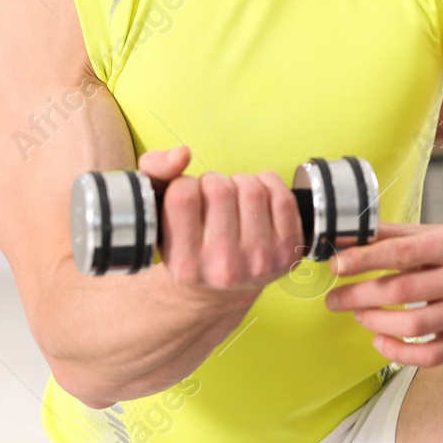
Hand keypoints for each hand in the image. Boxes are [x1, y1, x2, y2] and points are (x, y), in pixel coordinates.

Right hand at [136, 146, 305, 296]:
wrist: (223, 287)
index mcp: (185, 265)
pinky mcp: (288, 252)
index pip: (183, 195)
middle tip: (212, 197)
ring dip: (240, 181)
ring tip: (233, 196)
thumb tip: (182, 154)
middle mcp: (224, 268)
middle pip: (219, 189)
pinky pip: (282, 197)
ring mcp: (260, 262)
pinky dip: (269, 183)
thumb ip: (153, 171)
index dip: (184, 183)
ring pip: (252, 189)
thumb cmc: (187, 242)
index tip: (187, 195)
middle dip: (213, 182)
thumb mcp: (156, 214)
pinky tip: (258, 196)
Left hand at [324, 222, 442, 365]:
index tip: (336, 266)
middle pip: (403, 290)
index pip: (401, 253)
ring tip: (359, 314)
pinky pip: (429, 355)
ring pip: (413, 325)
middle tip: (335, 299)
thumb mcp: (429, 233)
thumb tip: (344, 238)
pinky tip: (379, 340)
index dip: (363, 261)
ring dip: (375, 322)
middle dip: (359, 296)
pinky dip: (397, 352)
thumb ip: (388, 235)